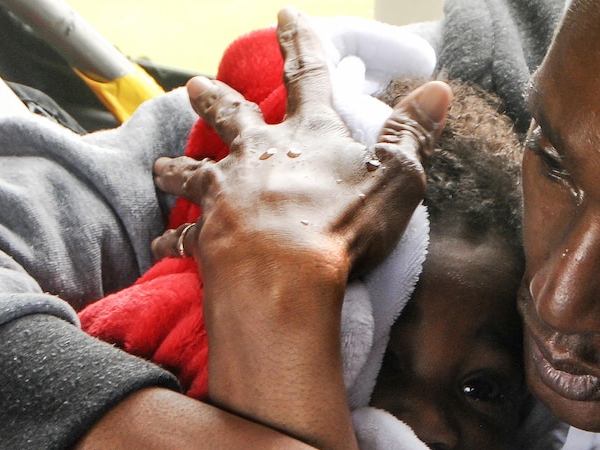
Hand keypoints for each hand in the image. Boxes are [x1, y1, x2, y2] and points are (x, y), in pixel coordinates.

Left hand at [152, 8, 450, 288]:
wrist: (283, 275)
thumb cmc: (342, 226)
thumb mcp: (396, 177)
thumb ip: (412, 134)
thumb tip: (439, 90)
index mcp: (307, 136)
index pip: (307, 77)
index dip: (301, 45)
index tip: (286, 16)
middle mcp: (259, 154)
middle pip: (233, 117)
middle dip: (216, 99)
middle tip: (195, 85)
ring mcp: (227, 192)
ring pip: (196, 171)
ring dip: (178, 167)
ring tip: (161, 165)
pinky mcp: (208, 234)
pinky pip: (185, 234)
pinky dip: (173, 237)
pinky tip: (160, 242)